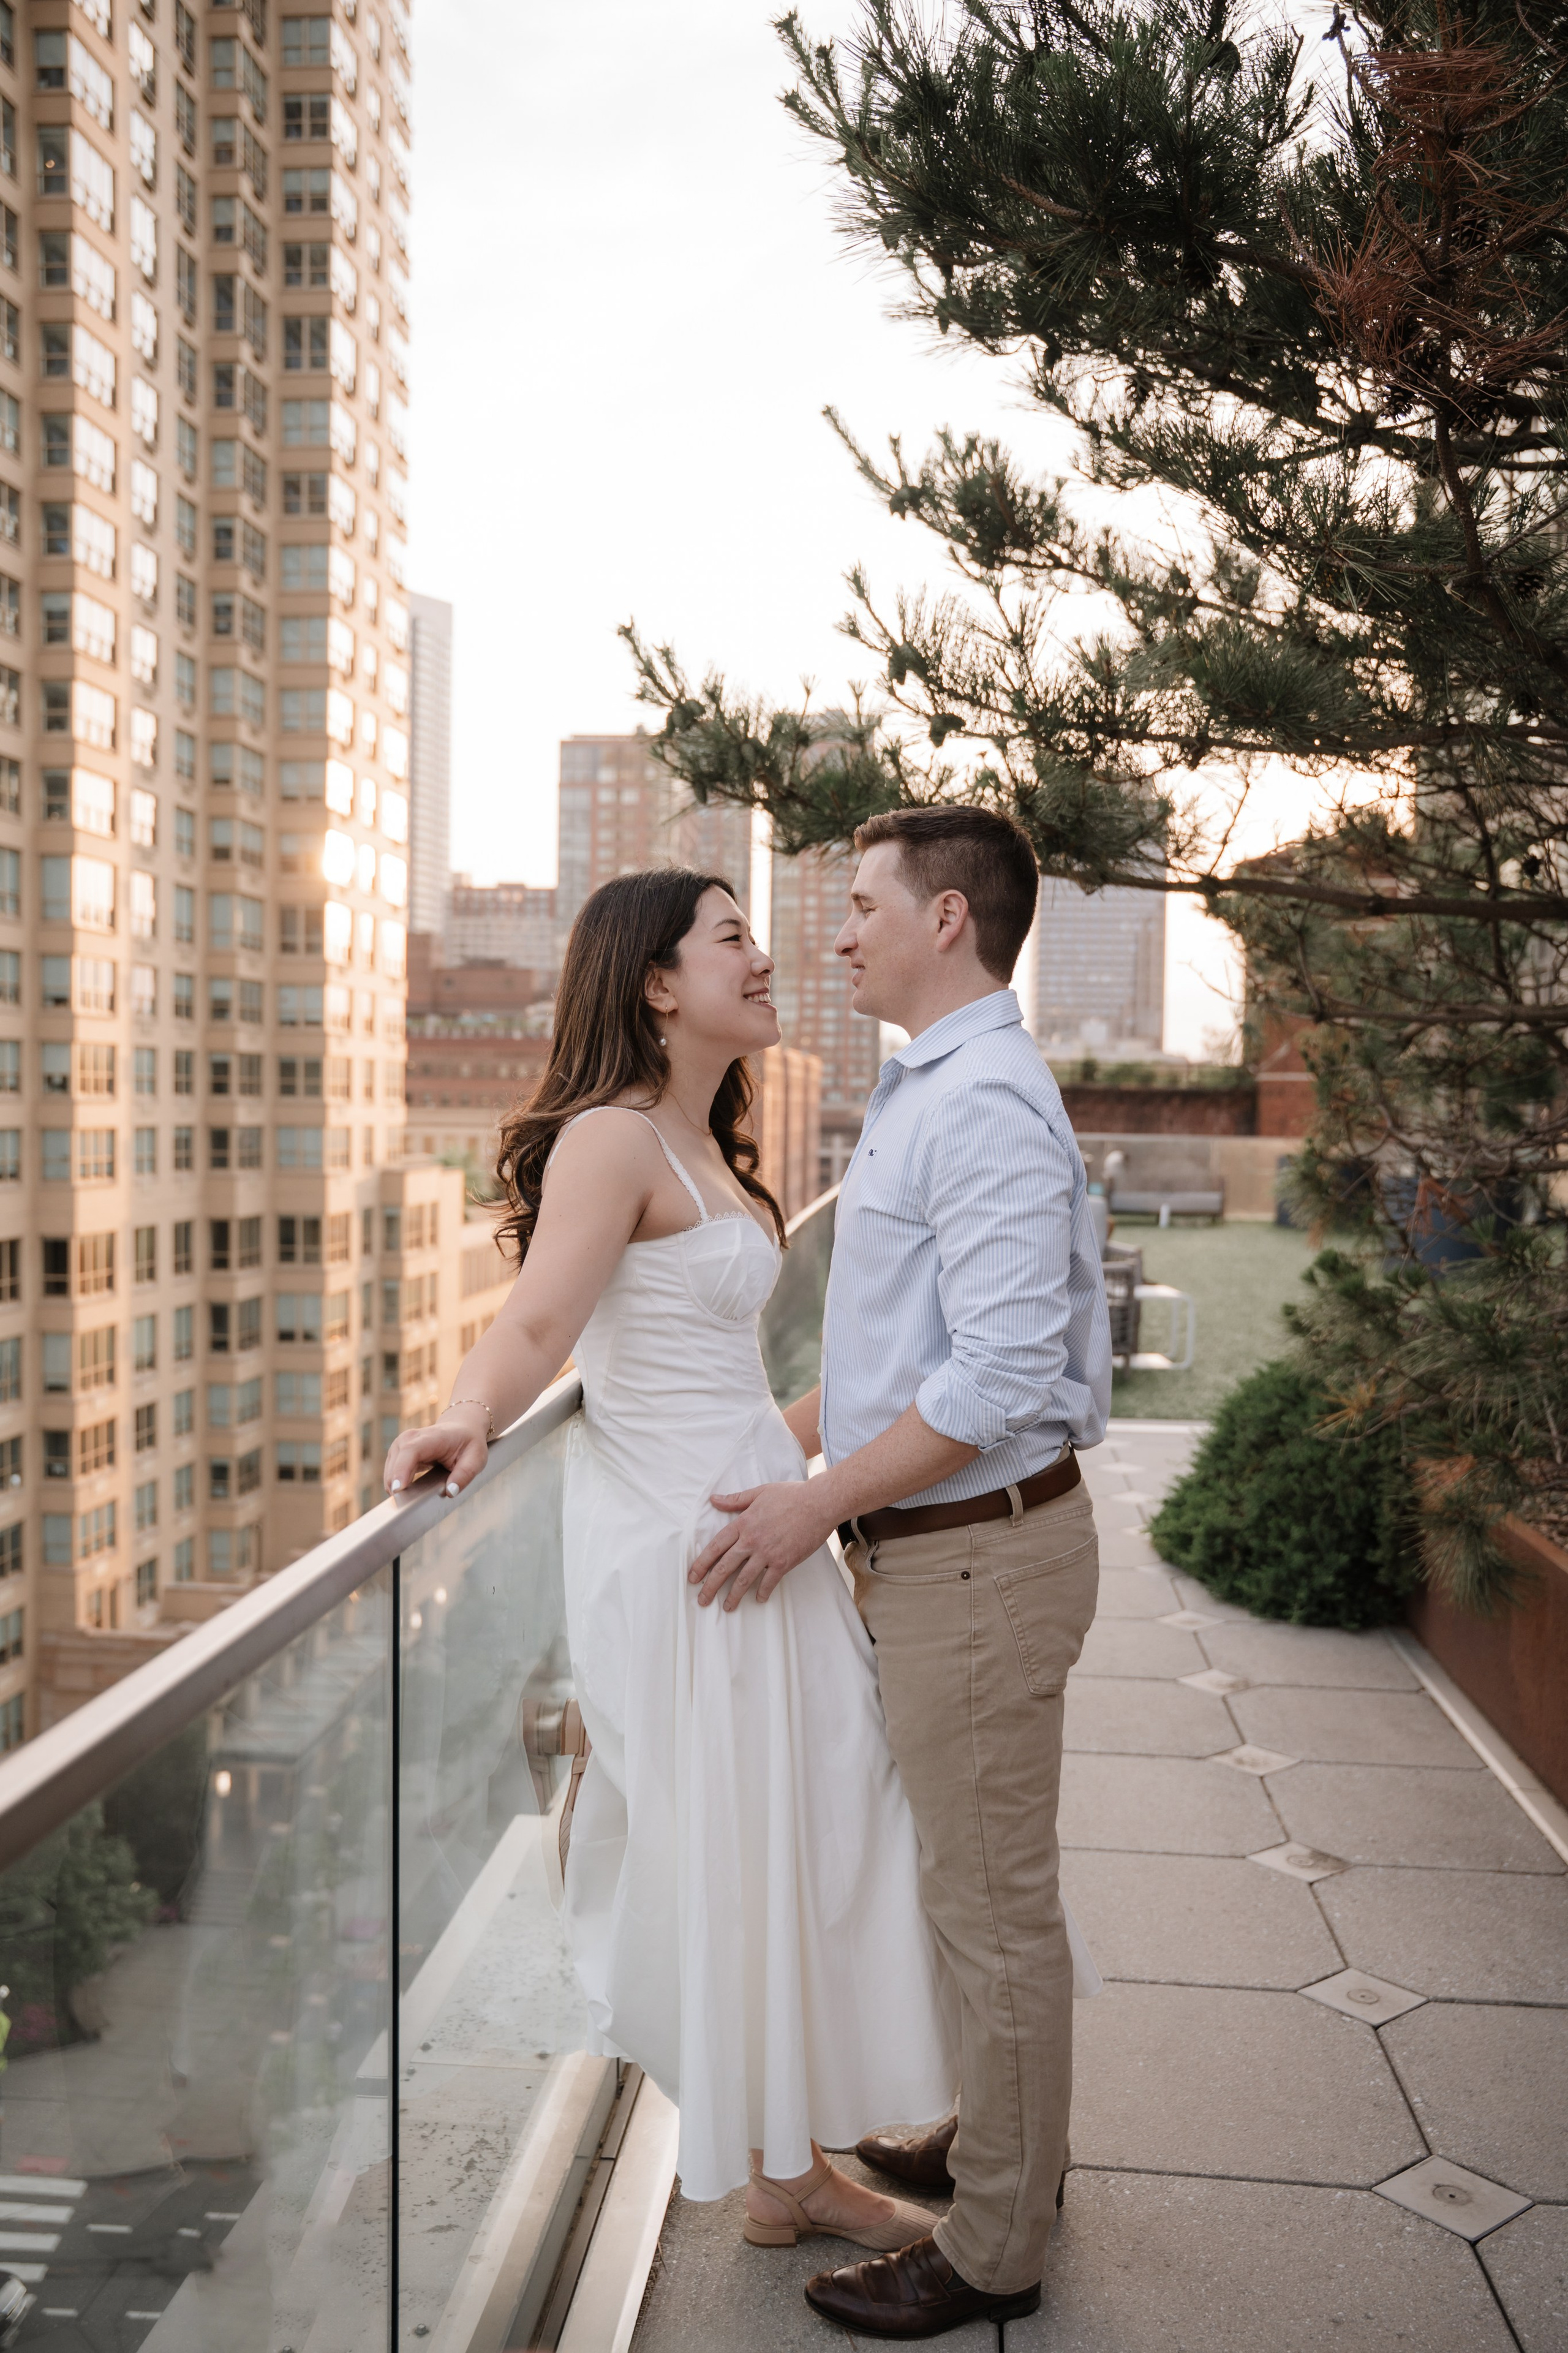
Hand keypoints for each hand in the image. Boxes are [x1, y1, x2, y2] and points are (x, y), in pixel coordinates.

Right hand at [384, 1403, 489, 1499]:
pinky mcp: (398, 1452)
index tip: (398, 1489)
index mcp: (433, 1436)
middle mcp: (412, 1437)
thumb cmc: (468, 1443)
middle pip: (396, 1462)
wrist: (461, 1428)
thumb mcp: (476, 1458)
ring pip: (390, 1469)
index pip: (411, 1450)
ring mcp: (402, 1444)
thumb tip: (451, 1492)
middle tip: (405, 1505)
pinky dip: (395, 1483)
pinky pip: (390, 1471)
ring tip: (408, 1500)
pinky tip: (404, 1493)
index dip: (401, 1470)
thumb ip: (464, 1475)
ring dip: (395, 1486)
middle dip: (396, 1484)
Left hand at [687, 1481, 837, 1609]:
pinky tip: (758, 1600)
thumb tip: (713, 1499)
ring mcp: (767, 1553)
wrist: (819, 1503)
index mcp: (743, 1523)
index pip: (716, 1547)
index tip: (693, 1577)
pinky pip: (769, 1582)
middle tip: (702, 1599)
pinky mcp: (784, 1562)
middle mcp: (751, 1540)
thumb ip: (735, 1499)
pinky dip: (762, 1592)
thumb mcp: (759, 1492)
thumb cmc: (791, 1495)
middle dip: (710, 1586)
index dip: (702, 1563)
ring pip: (744, 1579)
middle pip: (724, 1567)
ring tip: (727, 1607)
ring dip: (733, 1596)